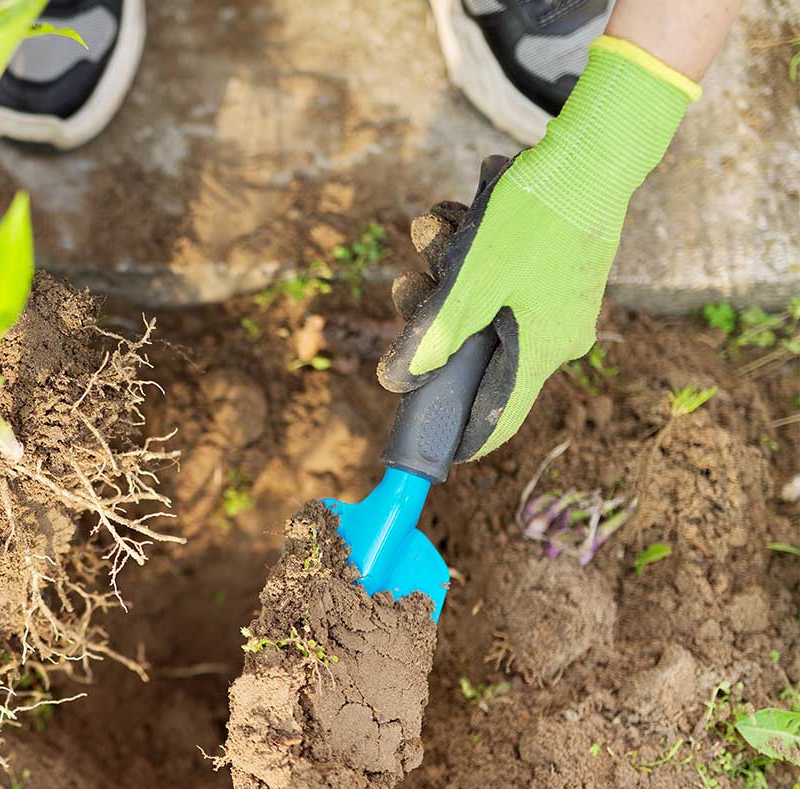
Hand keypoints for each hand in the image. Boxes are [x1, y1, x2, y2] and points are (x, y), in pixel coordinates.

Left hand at [378, 36, 698, 460]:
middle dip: (432, 312)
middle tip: (409, 281)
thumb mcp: (473, 280)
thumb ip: (436, 333)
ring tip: (433, 229)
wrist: (592, 152)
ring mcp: (558, 301)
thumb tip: (399, 381)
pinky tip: (459, 213)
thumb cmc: (535, 218)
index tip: (421, 433)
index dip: (457, 429)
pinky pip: (500, 275)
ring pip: (480, 303)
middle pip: (473, 348)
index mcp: (542, 350)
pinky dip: (471, 249)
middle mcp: (556, 335)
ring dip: (445, 268)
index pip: (498, 416)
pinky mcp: (554, 269)